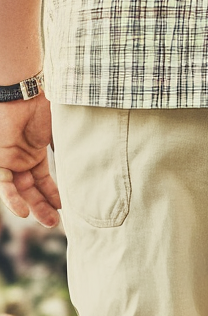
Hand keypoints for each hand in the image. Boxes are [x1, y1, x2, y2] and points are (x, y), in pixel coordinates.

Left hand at [0, 92, 60, 226]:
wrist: (22, 92)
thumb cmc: (44, 106)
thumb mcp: (61, 134)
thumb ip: (69, 151)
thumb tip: (92, 166)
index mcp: (35, 151)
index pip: (43, 179)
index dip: (54, 194)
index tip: (66, 207)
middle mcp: (21, 158)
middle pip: (31, 188)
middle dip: (44, 206)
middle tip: (56, 223)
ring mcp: (10, 158)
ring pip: (19, 189)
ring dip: (31, 206)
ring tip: (47, 222)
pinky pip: (3, 184)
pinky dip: (11, 198)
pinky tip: (22, 212)